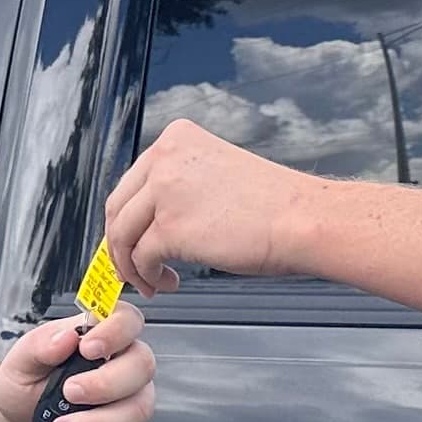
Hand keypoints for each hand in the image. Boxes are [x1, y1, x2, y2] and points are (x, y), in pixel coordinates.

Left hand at [0, 299, 156, 421]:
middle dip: (106, 383)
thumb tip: (65, 337)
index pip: (127, 319)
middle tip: (70, 392)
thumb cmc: (27, 384)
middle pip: (142, 365)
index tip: (88, 348)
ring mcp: (130, 399)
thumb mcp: (21, 360)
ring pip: (137, 409)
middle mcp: (123, 364)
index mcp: (100, 335)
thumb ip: (40, 346)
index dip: (116, 331)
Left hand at [104, 120, 310, 295]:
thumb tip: (152, 220)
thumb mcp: (217, 173)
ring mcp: (164, 191)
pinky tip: (166, 283)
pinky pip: (140, 258)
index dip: (128, 217)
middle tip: (132, 266)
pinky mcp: (170, 227)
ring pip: (122, 235)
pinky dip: (147, 277)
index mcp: (177, 138)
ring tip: (151, 281)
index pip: (132, 180)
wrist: (303, 220)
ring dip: (131, 265)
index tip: (134, 239)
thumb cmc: (274, 205)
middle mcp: (164, 157)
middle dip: (120, 243)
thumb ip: (180, 185)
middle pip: (118, 207)